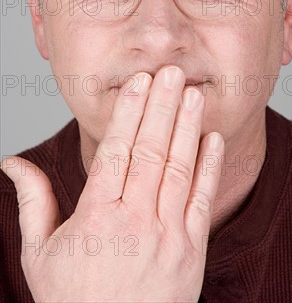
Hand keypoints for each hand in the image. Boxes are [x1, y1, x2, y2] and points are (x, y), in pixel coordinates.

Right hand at [1, 65, 223, 301]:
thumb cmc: (73, 300)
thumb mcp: (39, 254)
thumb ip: (33, 202)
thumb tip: (12, 163)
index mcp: (96, 218)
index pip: (116, 152)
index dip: (130, 113)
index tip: (139, 82)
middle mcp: (135, 221)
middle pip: (151, 151)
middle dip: (162, 107)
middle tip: (171, 72)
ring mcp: (168, 236)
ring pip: (179, 169)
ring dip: (186, 127)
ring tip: (192, 93)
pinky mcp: (192, 250)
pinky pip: (202, 200)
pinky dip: (208, 166)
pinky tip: (211, 137)